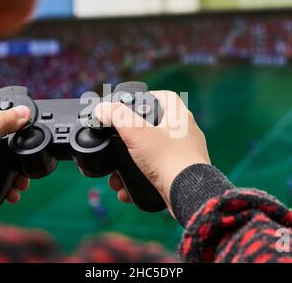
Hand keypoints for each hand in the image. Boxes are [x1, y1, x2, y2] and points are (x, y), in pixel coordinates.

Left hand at [0, 98, 31, 217]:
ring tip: (23, 177)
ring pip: (2, 156)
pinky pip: (0, 174)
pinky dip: (11, 181)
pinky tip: (14, 188)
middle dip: (15, 142)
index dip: (0, 105)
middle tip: (23, 147)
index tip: (18, 113)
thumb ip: (0, 124)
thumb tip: (23, 111)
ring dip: (16, 167)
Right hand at [95, 91, 209, 212]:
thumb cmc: (168, 158)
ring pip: (154, 153)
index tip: (133, 104)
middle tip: (120, 141)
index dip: (148, 96)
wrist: (189, 194)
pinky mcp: (183, 174)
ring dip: (133, 162)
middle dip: (134, 136)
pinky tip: (127, 189)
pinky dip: (141, 179)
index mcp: (180, 117)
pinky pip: (158, 172)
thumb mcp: (136, 132)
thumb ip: (117, 117)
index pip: (165, 96)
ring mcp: (186, 154)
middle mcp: (186, 133)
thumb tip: (102, 109)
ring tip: (117, 174)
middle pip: (157, 126)